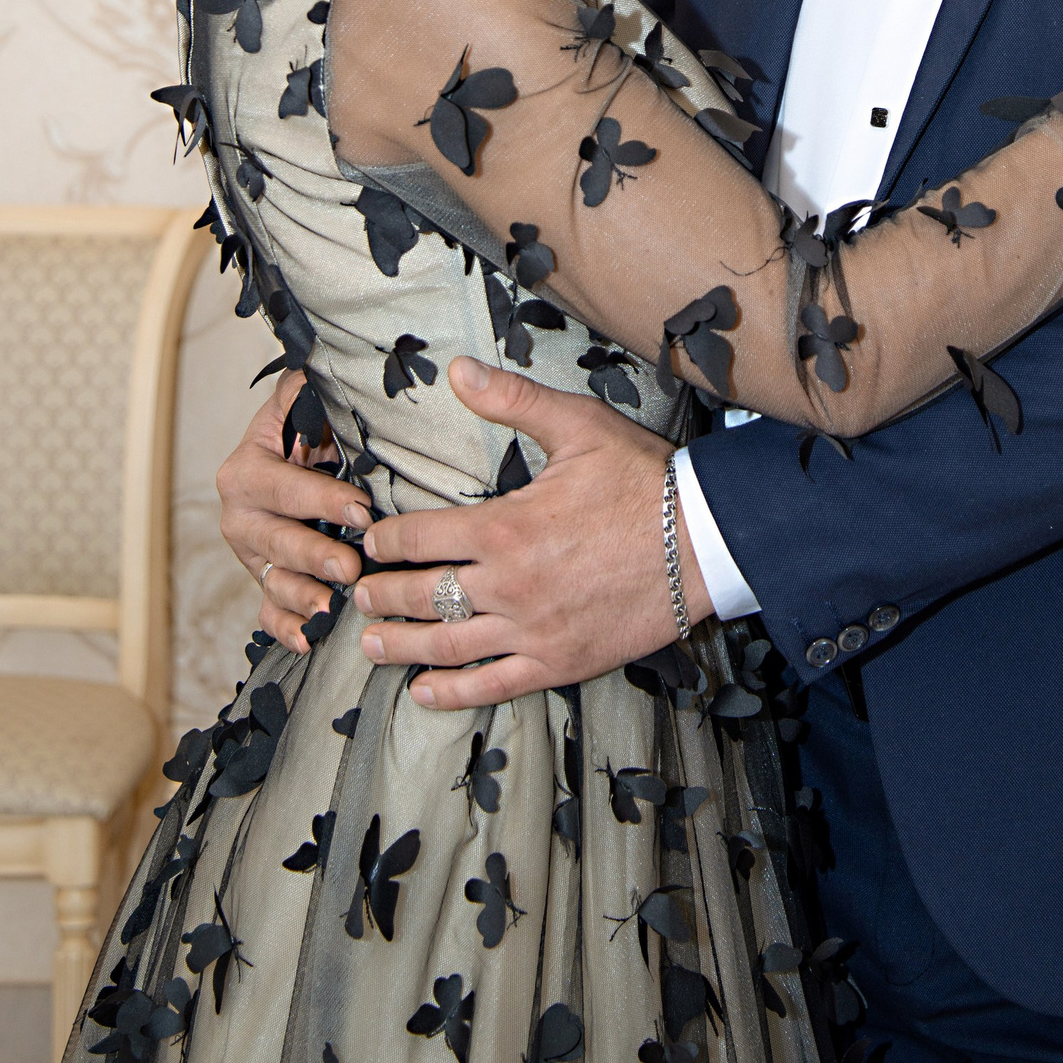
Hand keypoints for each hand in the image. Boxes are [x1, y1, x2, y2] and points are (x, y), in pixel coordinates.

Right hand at [215, 373, 368, 654]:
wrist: (289, 457)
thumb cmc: (307, 428)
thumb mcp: (303, 402)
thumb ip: (308, 388)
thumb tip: (324, 365)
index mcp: (247, 469)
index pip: (284, 487)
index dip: (322, 498)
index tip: (362, 509)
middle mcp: (240, 515)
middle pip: (276, 540)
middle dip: (314, 555)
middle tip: (350, 569)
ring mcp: (250, 553)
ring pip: (272, 579)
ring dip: (301, 597)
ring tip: (331, 609)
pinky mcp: (264, 581)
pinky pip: (268, 612)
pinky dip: (286, 628)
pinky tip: (309, 640)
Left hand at [350, 359, 709, 707]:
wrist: (706, 541)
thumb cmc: (643, 481)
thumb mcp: (578, 427)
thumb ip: (512, 400)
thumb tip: (457, 370)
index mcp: (504, 527)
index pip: (420, 538)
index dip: (384, 542)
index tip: (368, 545)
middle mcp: (509, 584)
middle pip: (422, 595)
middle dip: (381, 596)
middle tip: (357, 596)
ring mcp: (533, 629)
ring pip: (446, 645)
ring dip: (400, 646)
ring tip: (371, 644)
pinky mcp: (560, 662)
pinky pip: (493, 684)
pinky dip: (453, 692)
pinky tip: (424, 692)